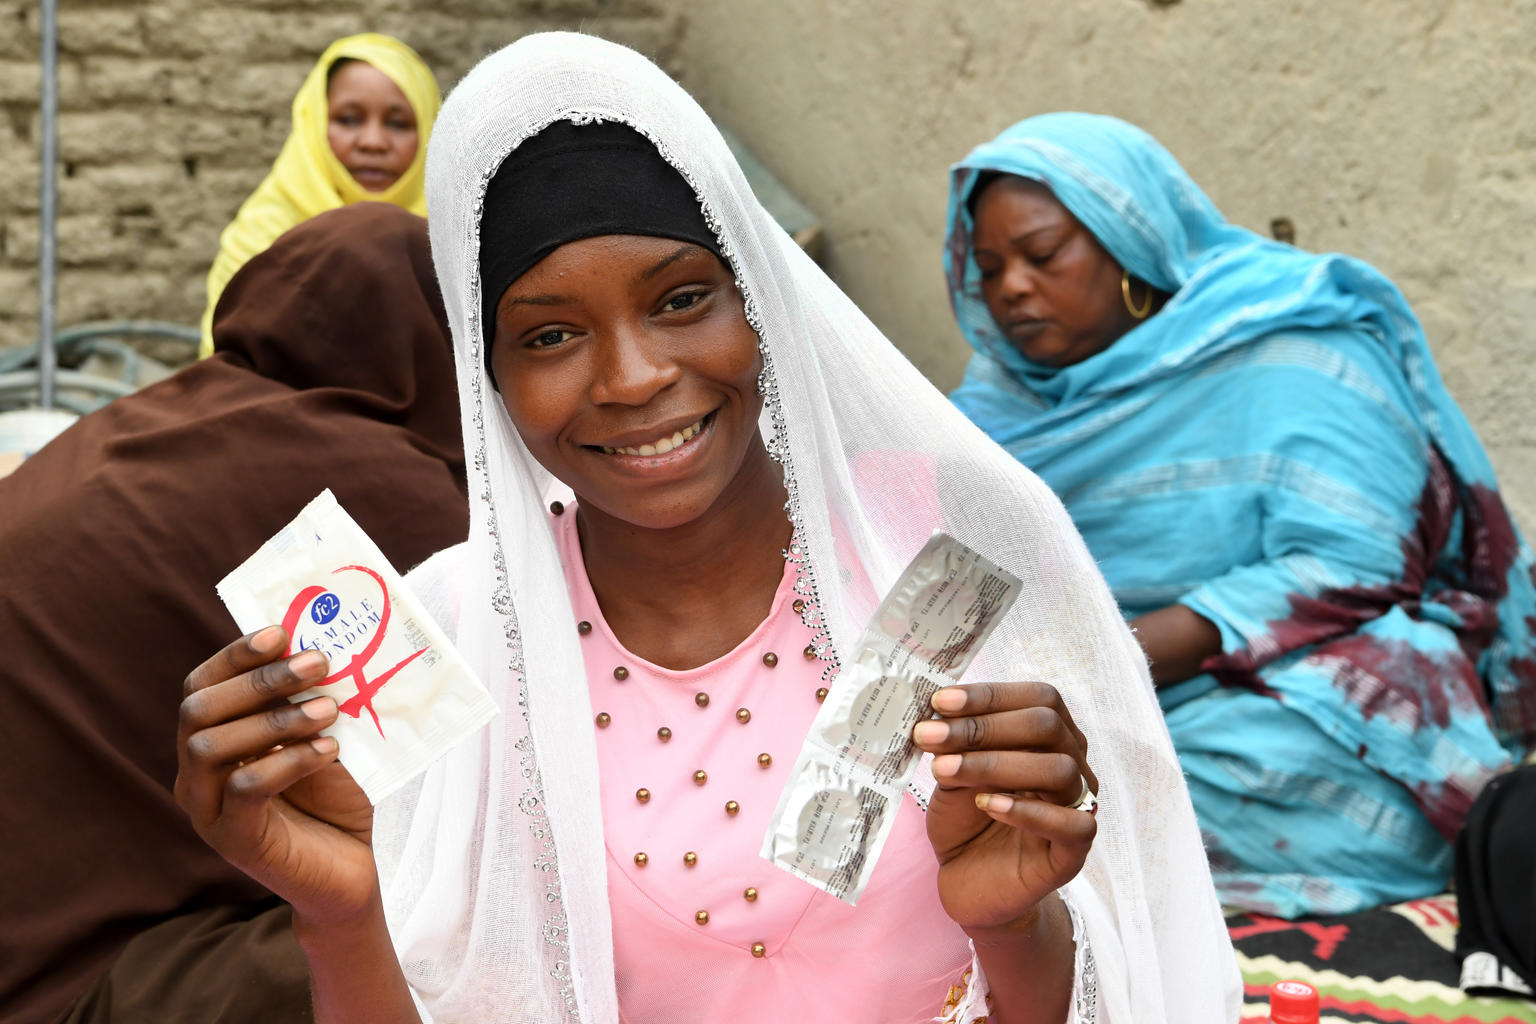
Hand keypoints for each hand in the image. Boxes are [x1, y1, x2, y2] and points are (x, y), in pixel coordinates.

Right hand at [175, 626, 379, 924]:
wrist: (350, 867)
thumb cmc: (335, 795)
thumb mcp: (323, 736)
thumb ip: (309, 698)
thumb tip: (323, 641)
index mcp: (211, 739)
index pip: (202, 685)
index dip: (235, 654)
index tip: (281, 631)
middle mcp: (196, 773)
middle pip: (198, 711)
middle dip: (259, 679)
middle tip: (318, 662)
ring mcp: (206, 809)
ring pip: (212, 748)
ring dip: (275, 719)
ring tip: (328, 708)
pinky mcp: (232, 840)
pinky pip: (244, 790)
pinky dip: (287, 762)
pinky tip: (328, 749)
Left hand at [913, 681, 1096, 936]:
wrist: (968, 883)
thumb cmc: (966, 819)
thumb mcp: (953, 772)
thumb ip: (955, 743)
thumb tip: (935, 709)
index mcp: (1050, 737)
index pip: (1038, 699)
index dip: (990, 695)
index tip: (939, 701)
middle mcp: (1073, 765)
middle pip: (1047, 726)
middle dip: (983, 727)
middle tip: (929, 735)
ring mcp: (1078, 807)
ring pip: (1059, 770)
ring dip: (996, 764)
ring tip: (944, 770)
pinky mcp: (1073, 853)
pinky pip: (1072, 825)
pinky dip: (1028, 810)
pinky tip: (987, 803)